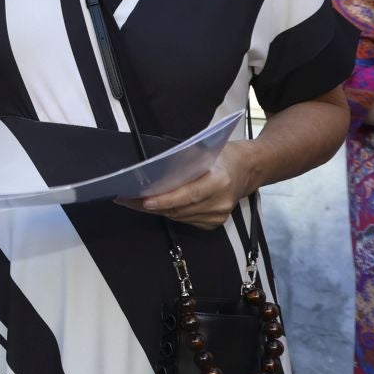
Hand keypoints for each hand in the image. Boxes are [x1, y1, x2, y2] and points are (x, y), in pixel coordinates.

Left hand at [122, 141, 256, 229]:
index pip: (188, 195)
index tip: (144, 200)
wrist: (248, 169)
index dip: (165, 200)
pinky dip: (168, 213)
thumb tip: (153, 170)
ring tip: (131, 202)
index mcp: (219, 182)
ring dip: (155, 210)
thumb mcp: (205, 150)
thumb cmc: (223, 155)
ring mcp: (218, 216)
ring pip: (179, 217)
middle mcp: (220, 203)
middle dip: (149, 205)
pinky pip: (184, 220)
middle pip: (179, 209)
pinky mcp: (214, 223)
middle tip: (125, 199)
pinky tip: (151, 206)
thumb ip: (183, 162)